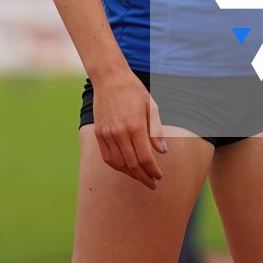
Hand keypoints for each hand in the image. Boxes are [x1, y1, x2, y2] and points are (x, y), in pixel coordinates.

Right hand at [91, 72, 167, 189]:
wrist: (109, 78)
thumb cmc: (134, 91)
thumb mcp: (151, 107)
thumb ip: (156, 131)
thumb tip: (163, 152)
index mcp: (135, 126)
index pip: (145, 158)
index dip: (153, 170)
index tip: (159, 176)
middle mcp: (120, 133)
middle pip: (133, 164)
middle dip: (144, 177)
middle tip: (153, 184)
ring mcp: (107, 134)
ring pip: (119, 164)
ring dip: (131, 174)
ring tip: (141, 177)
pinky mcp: (99, 133)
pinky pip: (107, 157)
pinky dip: (117, 167)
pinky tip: (125, 169)